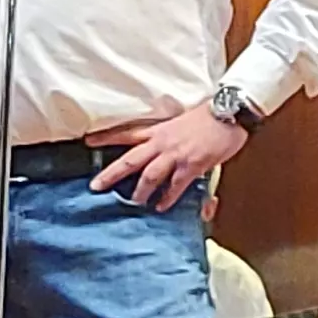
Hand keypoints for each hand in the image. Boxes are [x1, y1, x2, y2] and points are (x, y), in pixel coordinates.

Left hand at [91, 105, 248, 210]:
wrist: (230, 111)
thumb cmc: (210, 115)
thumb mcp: (184, 121)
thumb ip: (173, 137)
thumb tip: (166, 148)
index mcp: (159, 130)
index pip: (126, 133)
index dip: (105, 138)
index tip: (88, 142)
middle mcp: (162, 142)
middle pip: (129, 160)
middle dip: (110, 174)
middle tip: (95, 186)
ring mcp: (176, 154)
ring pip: (149, 176)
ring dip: (140, 191)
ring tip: (134, 202)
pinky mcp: (192, 165)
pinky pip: (175, 185)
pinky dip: (168, 197)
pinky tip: (162, 206)